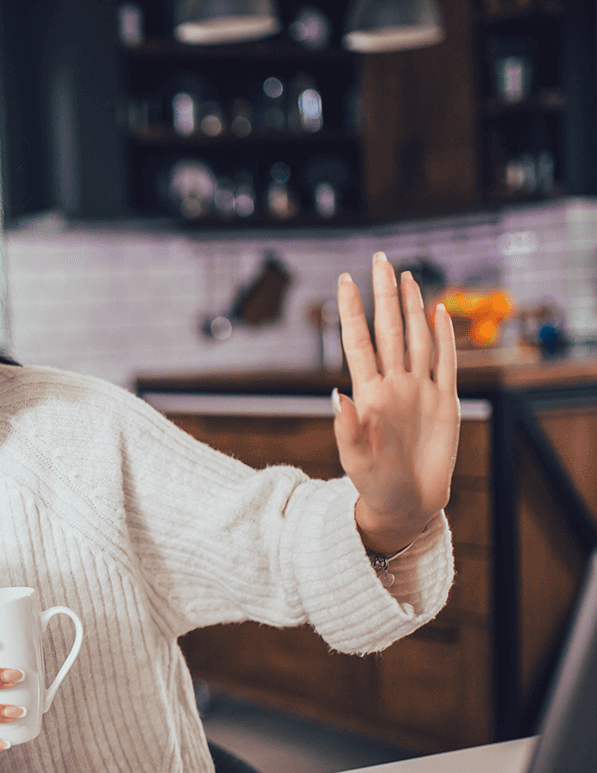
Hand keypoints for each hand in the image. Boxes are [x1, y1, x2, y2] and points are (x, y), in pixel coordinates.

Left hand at [334, 252, 460, 554]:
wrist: (406, 504)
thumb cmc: (374, 483)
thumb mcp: (355, 458)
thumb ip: (348, 428)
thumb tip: (337, 394)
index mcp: (369, 393)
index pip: (359, 342)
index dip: (353, 311)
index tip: (345, 280)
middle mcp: (394, 384)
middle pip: (389, 329)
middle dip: (384, 295)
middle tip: (380, 259)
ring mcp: (419, 390)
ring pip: (416, 338)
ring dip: (411, 307)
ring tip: (405, 276)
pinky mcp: (444, 402)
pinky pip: (445, 362)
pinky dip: (444, 336)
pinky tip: (438, 311)